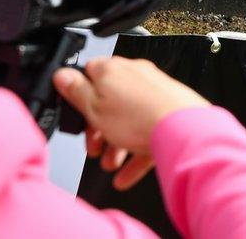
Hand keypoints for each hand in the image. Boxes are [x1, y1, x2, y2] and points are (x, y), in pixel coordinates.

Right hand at [53, 57, 209, 188]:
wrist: (184, 130)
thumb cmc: (140, 117)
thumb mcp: (94, 107)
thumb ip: (75, 91)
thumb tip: (61, 75)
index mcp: (114, 69)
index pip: (89, 74)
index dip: (78, 96)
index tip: (76, 114)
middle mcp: (136, 76)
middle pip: (109, 102)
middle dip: (98, 128)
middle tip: (93, 146)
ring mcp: (155, 93)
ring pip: (128, 120)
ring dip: (116, 144)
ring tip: (111, 164)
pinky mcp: (170, 112)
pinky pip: (147, 133)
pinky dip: (135, 154)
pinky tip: (126, 175)